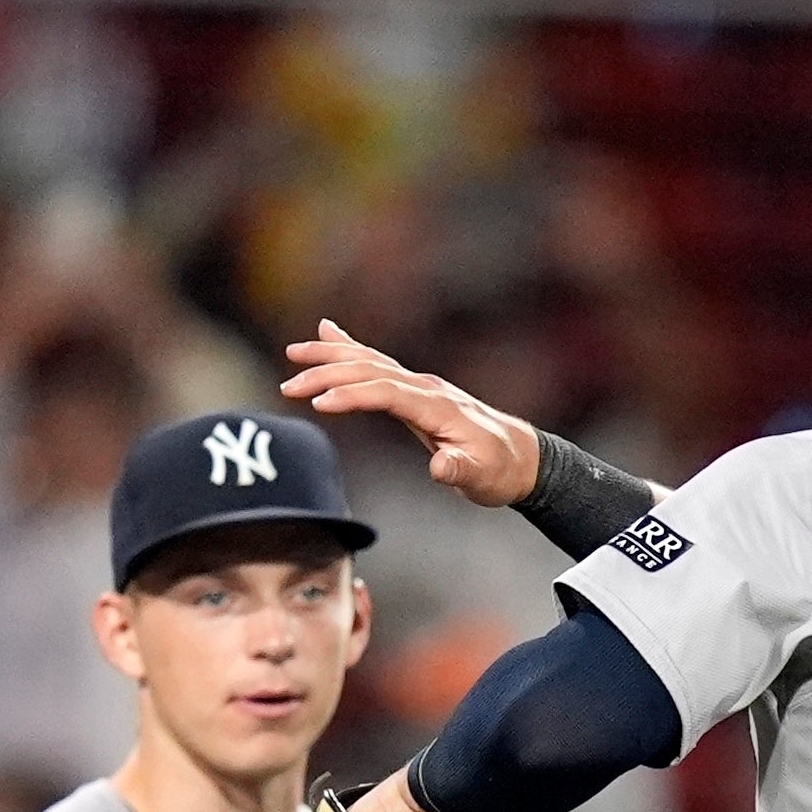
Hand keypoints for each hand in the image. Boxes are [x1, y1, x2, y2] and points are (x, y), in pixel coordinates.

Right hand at [280, 320, 547, 508]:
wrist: (521, 456)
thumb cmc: (499, 469)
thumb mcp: (483, 478)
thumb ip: (460, 471)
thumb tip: (441, 467)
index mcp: (437, 406)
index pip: (386, 392)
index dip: (353, 395)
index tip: (319, 403)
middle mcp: (425, 388)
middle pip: (370, 370)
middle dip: (328, 374)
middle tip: (290, 385)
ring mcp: (420, 385)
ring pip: (369, 361)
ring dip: (331, 356)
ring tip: (295, 353)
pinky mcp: (415, 390)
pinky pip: (376, 363)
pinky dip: (349, 348)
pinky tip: (327, 334)